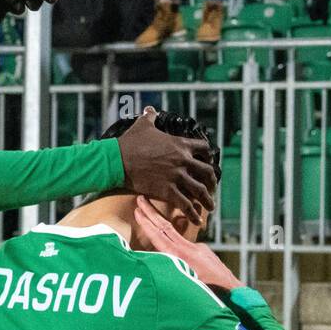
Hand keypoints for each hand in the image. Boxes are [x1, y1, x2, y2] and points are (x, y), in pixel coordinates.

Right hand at [117, 106, 215, 225]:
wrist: (118, 160)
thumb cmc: (130, 142)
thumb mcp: (143, 125)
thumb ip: (150, 117)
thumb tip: (150, 109)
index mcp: (181, 144)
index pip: (204, 148)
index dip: (208, 157)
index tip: (209, 163)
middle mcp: (183, 160)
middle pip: (207, 172)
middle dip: (212, 182)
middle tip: (212, 189)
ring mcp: (177, 176)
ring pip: (200, 191)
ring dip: (207, 200)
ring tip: (210, 207)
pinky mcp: (168, 191)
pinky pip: (186, 204)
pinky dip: (193, 214)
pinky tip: (197, 221)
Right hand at [133, 195, 240, 292]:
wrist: (232, 291)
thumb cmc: (208, 292)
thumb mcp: (184, 285)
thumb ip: (169, 273)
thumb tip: (153, 266)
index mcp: (180, 257)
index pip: (159, 235)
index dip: (147, 222)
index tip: (138, 209)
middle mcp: (188, 249)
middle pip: (165, 226)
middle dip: (152, 212)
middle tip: (141, 198)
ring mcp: (197, 248)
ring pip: (175, 233)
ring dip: (162, 223)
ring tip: (152, 215)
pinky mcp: (203, 252)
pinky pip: (185, 243)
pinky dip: (175, 239)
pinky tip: (174, 245)